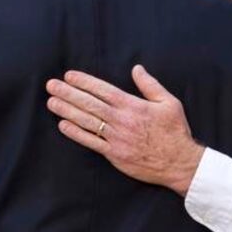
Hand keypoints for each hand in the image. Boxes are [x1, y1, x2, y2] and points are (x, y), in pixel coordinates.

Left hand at [45, 65, 204, 195]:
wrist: (180, 162)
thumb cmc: (175, 132)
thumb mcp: (169, 102)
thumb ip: (150, 85)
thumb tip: (137, 68)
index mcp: (133, 106)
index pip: (103, 90)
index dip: (84, 82)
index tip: (69, 76)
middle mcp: (121, 120)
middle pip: (89, 104)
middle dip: (68, 93)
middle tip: (51, 85)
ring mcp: (116, 138)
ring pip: (86, 121)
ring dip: (67, 110)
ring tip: (52, 102)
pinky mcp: (114, 154)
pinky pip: (91, 142)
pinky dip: (76, 133)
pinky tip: (63, 125)